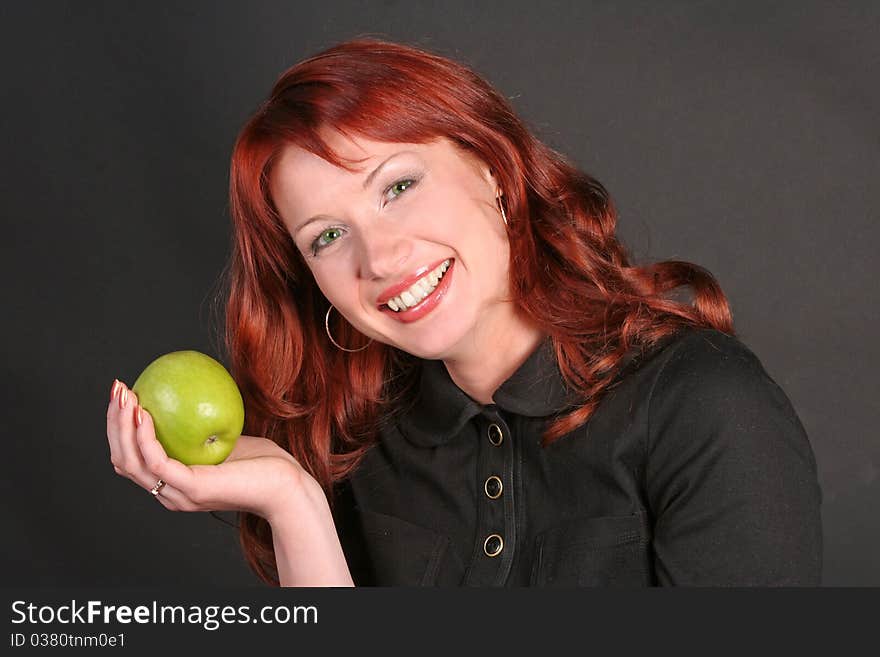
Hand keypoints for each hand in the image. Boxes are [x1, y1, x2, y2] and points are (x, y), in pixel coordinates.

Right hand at [106, 379, 308, 522]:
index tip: (124, 396)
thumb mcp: (226, 439)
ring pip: (131, 462)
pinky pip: (157, 461)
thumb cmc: (264, 464)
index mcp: (174, 484)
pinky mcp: (190, 488)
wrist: (287, 487)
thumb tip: (189, 393)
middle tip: (117, 390)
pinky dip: (144, 436)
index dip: (120, 429)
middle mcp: (169, 493)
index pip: (132, 460)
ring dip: (121, 426)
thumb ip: (205, 426)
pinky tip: (144, 411)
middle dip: (113, 423)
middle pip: (123, 460)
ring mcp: (177, 494)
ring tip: (125, 396)